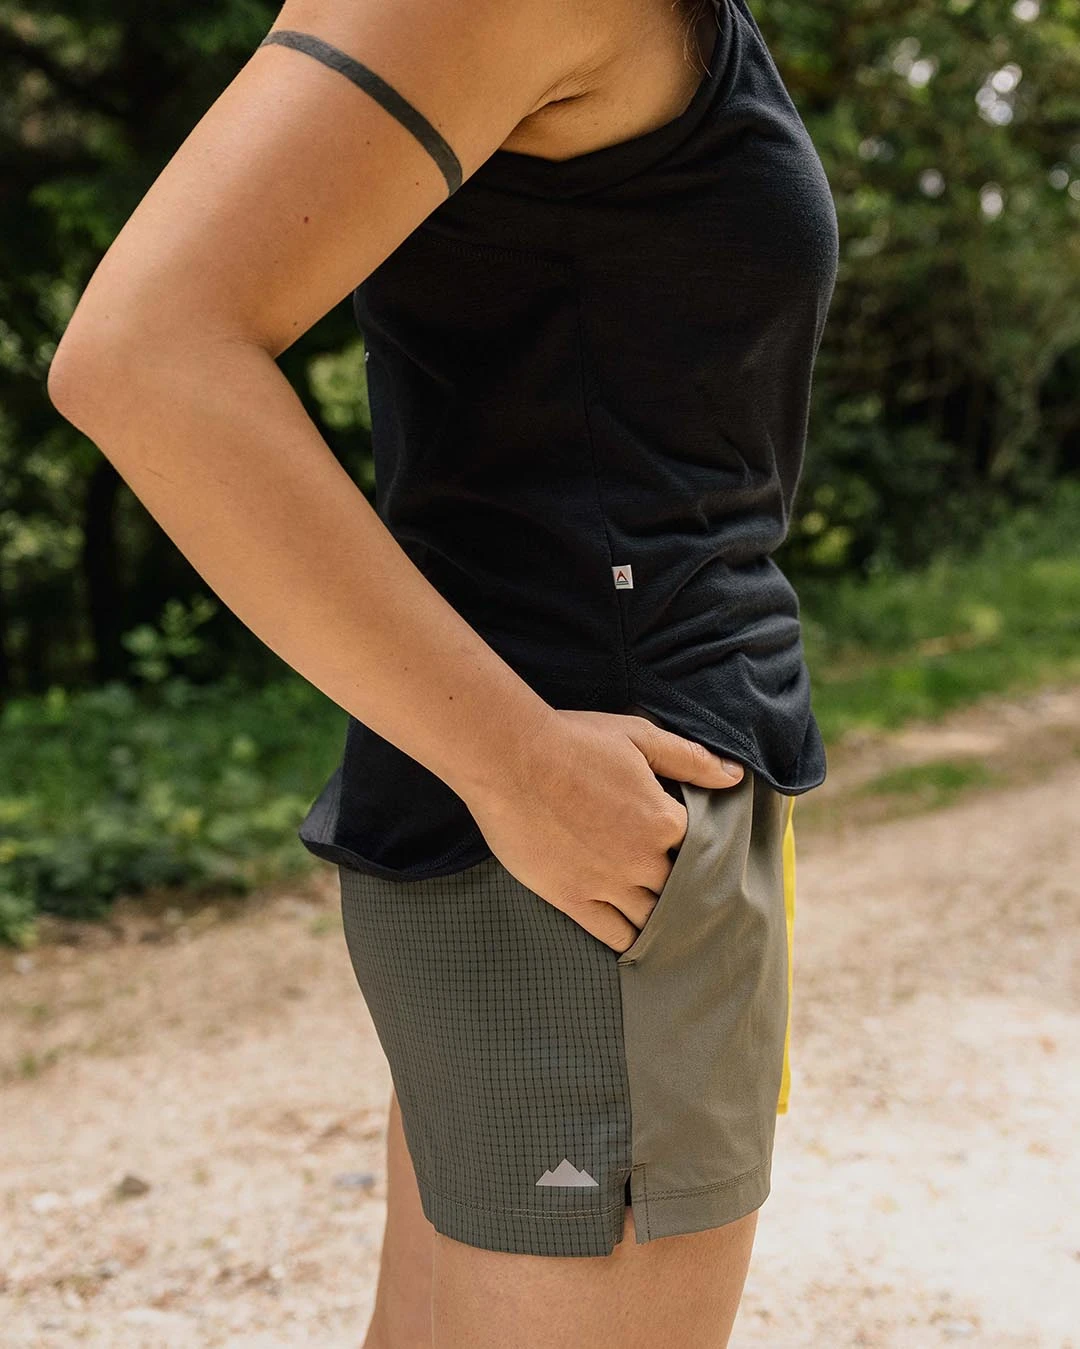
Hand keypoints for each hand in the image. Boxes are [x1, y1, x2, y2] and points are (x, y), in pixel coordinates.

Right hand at [458, 708, 744, 953]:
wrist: (510, 760)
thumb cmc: (574, 741)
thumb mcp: (639, 737)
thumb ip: (690, 759)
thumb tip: (735, 776)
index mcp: (663, 820)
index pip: (701, 847)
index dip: (699, 847)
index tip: (693, 847)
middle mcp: (641, 860)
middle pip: (680, 889)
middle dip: (685, 888)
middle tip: (686, 890)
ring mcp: (606, 884)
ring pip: (652, 918)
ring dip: (662, 918)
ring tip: (667, 920)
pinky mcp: (573, 898)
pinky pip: (614, 936)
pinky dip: (630, 941)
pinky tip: (636, 939)